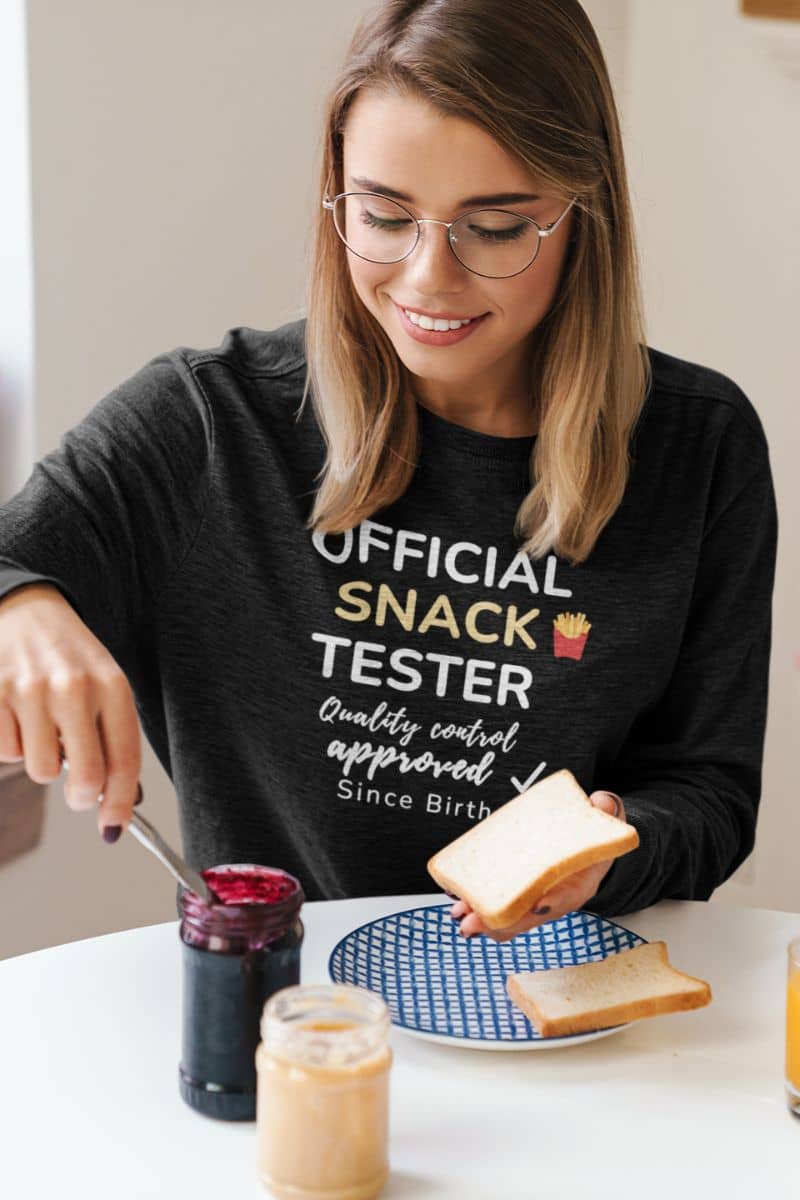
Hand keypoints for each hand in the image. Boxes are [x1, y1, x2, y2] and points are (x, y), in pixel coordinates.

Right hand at [0, 583, 141, 840]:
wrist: (24, 610)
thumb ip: (112, 736)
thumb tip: (119, 799)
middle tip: (79, 792)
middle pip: (85, 776)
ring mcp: (30, 691)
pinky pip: (6, 752)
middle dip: (82, 796)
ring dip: (42, 760)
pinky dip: (12, 743)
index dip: (119, 802)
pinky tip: (18, 714)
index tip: (113, 825)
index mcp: (111, 684)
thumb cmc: (69, 656)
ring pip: (41, 769)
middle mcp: (73, 687)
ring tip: (43, 727)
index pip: (124, 759)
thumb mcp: (104, 684)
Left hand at [449, 790, 626, 940]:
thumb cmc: (596, 831)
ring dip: (483, 919)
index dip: (551, 904)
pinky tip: (458, 900)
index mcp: (582, 883)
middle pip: (528, 918)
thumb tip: (602, 802)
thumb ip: (608, 808)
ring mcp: (536, 898)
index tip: (535, 907)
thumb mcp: (608, 817)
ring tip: (459, 915)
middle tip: (472, 924)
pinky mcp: (519, 891)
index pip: (567, 899)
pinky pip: (499, 904)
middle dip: (501, 923)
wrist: (589, 840)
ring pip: (509, 917)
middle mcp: (557, 897)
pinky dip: (479, 904)